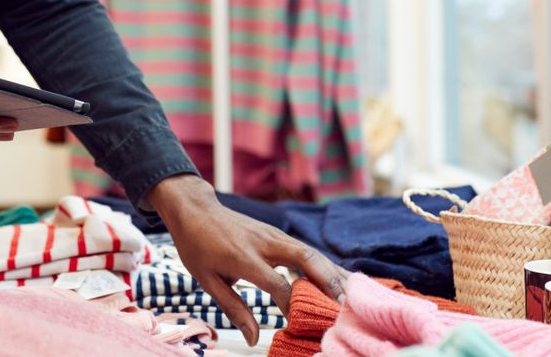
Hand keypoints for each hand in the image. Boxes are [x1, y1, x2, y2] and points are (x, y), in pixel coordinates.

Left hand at [146, 174, 346, 345]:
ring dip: (335, 273)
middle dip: (328, 281)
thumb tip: (253, 339)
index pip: (276, 282)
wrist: (196, 210)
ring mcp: (275, 236)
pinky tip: (343, 279)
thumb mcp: (207, 280)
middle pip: (305, 258)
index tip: (299, 323)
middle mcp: (265, 243)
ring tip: (354, 295)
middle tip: (346, 305)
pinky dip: (327, 266)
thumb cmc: (198, 247)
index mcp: (244, 256)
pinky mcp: (280, 236)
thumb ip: (233, 309)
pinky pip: (308, 251)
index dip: (290, 304)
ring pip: (312, 253)